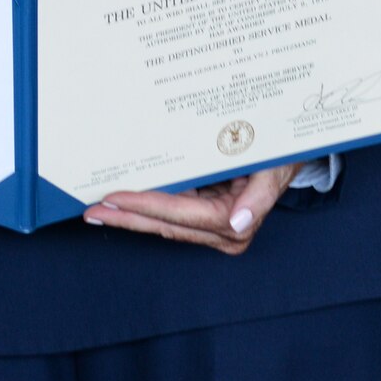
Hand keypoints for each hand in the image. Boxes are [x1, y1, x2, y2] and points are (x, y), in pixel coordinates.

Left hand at [81, 163, 296, 254]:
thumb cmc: (281, 154)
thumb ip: (259, 196)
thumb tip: (238, 223)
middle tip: (92, 209)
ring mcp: (211, 225)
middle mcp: (222, 230)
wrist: (288, 150)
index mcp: (236, 223)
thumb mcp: (274, 168)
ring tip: (97, 205)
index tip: (115, 199)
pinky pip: (168, 212)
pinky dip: (144, 206)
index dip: (145, 208)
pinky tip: (120, 199)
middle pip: (164, 224)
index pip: (180, 216)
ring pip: (161, 222)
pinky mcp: (204, 213)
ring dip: (130, 214)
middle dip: (126, 217)